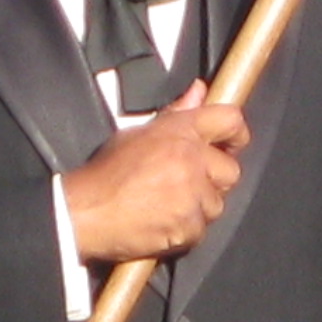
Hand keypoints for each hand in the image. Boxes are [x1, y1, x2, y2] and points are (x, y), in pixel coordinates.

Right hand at [60, 84, 249, 262]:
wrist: (85, 211)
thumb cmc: (105, 173)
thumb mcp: (137, 133)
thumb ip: (175, 114)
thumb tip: (198, 92)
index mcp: (180, 131)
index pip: (231, 120)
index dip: (236, 133)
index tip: (232, 143)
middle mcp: (191, 160)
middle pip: (231, 170)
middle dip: (214, 180)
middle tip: (190, 184)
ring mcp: (191, 194)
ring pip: (216, 204)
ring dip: (199, 207)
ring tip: (170, 205)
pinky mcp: (187, 225)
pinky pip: (201, 229)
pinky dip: (186, 230)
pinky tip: (164, 222)